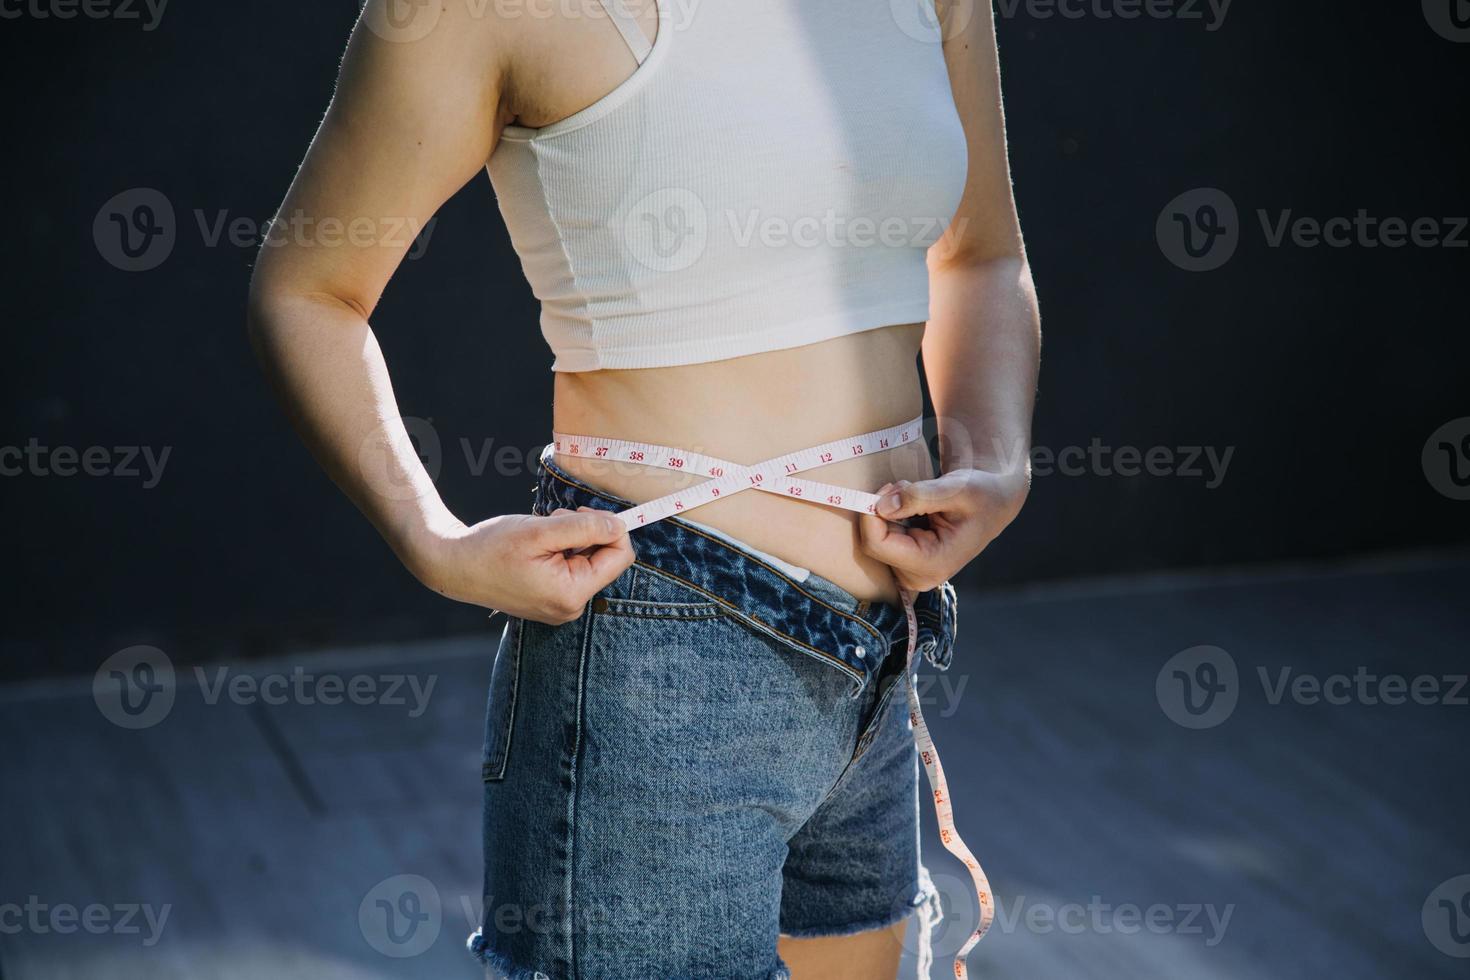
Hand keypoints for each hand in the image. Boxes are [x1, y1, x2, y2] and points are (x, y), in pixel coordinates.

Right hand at [410, 506, 634, 624]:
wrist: (453, 565)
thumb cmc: (490, 548)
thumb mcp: (540, 531)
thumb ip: (585, 528)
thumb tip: (619, 525)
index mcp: (572, 594)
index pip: (620, 557)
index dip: (612, 528)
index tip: (585, 511)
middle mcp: (570, 606)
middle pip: (605, 559)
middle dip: (586, 532)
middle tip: (554, 520)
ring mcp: (560, 605)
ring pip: (588, 560)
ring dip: (571, 538)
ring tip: (541, 532)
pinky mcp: (550, 598)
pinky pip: (571, 568)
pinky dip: (560, 549)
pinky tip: (537, 545)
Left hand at [857, 468, 1027, 592]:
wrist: (993, 503)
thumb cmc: (981, 495)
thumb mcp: (956, 488)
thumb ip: (918, 497)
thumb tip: (881, 507)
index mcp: (933, 564)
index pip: (878, 545)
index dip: (872, 514)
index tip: (890, 487)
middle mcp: (919, 575)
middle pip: (873, 543)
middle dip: (882, 509)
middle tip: (907, 487)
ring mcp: (910, 572)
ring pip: (874, 538)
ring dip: (888, 510)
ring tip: (917, 496)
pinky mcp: (905, 563)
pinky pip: (880, 537)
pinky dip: (890, 516)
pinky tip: (913, 507)